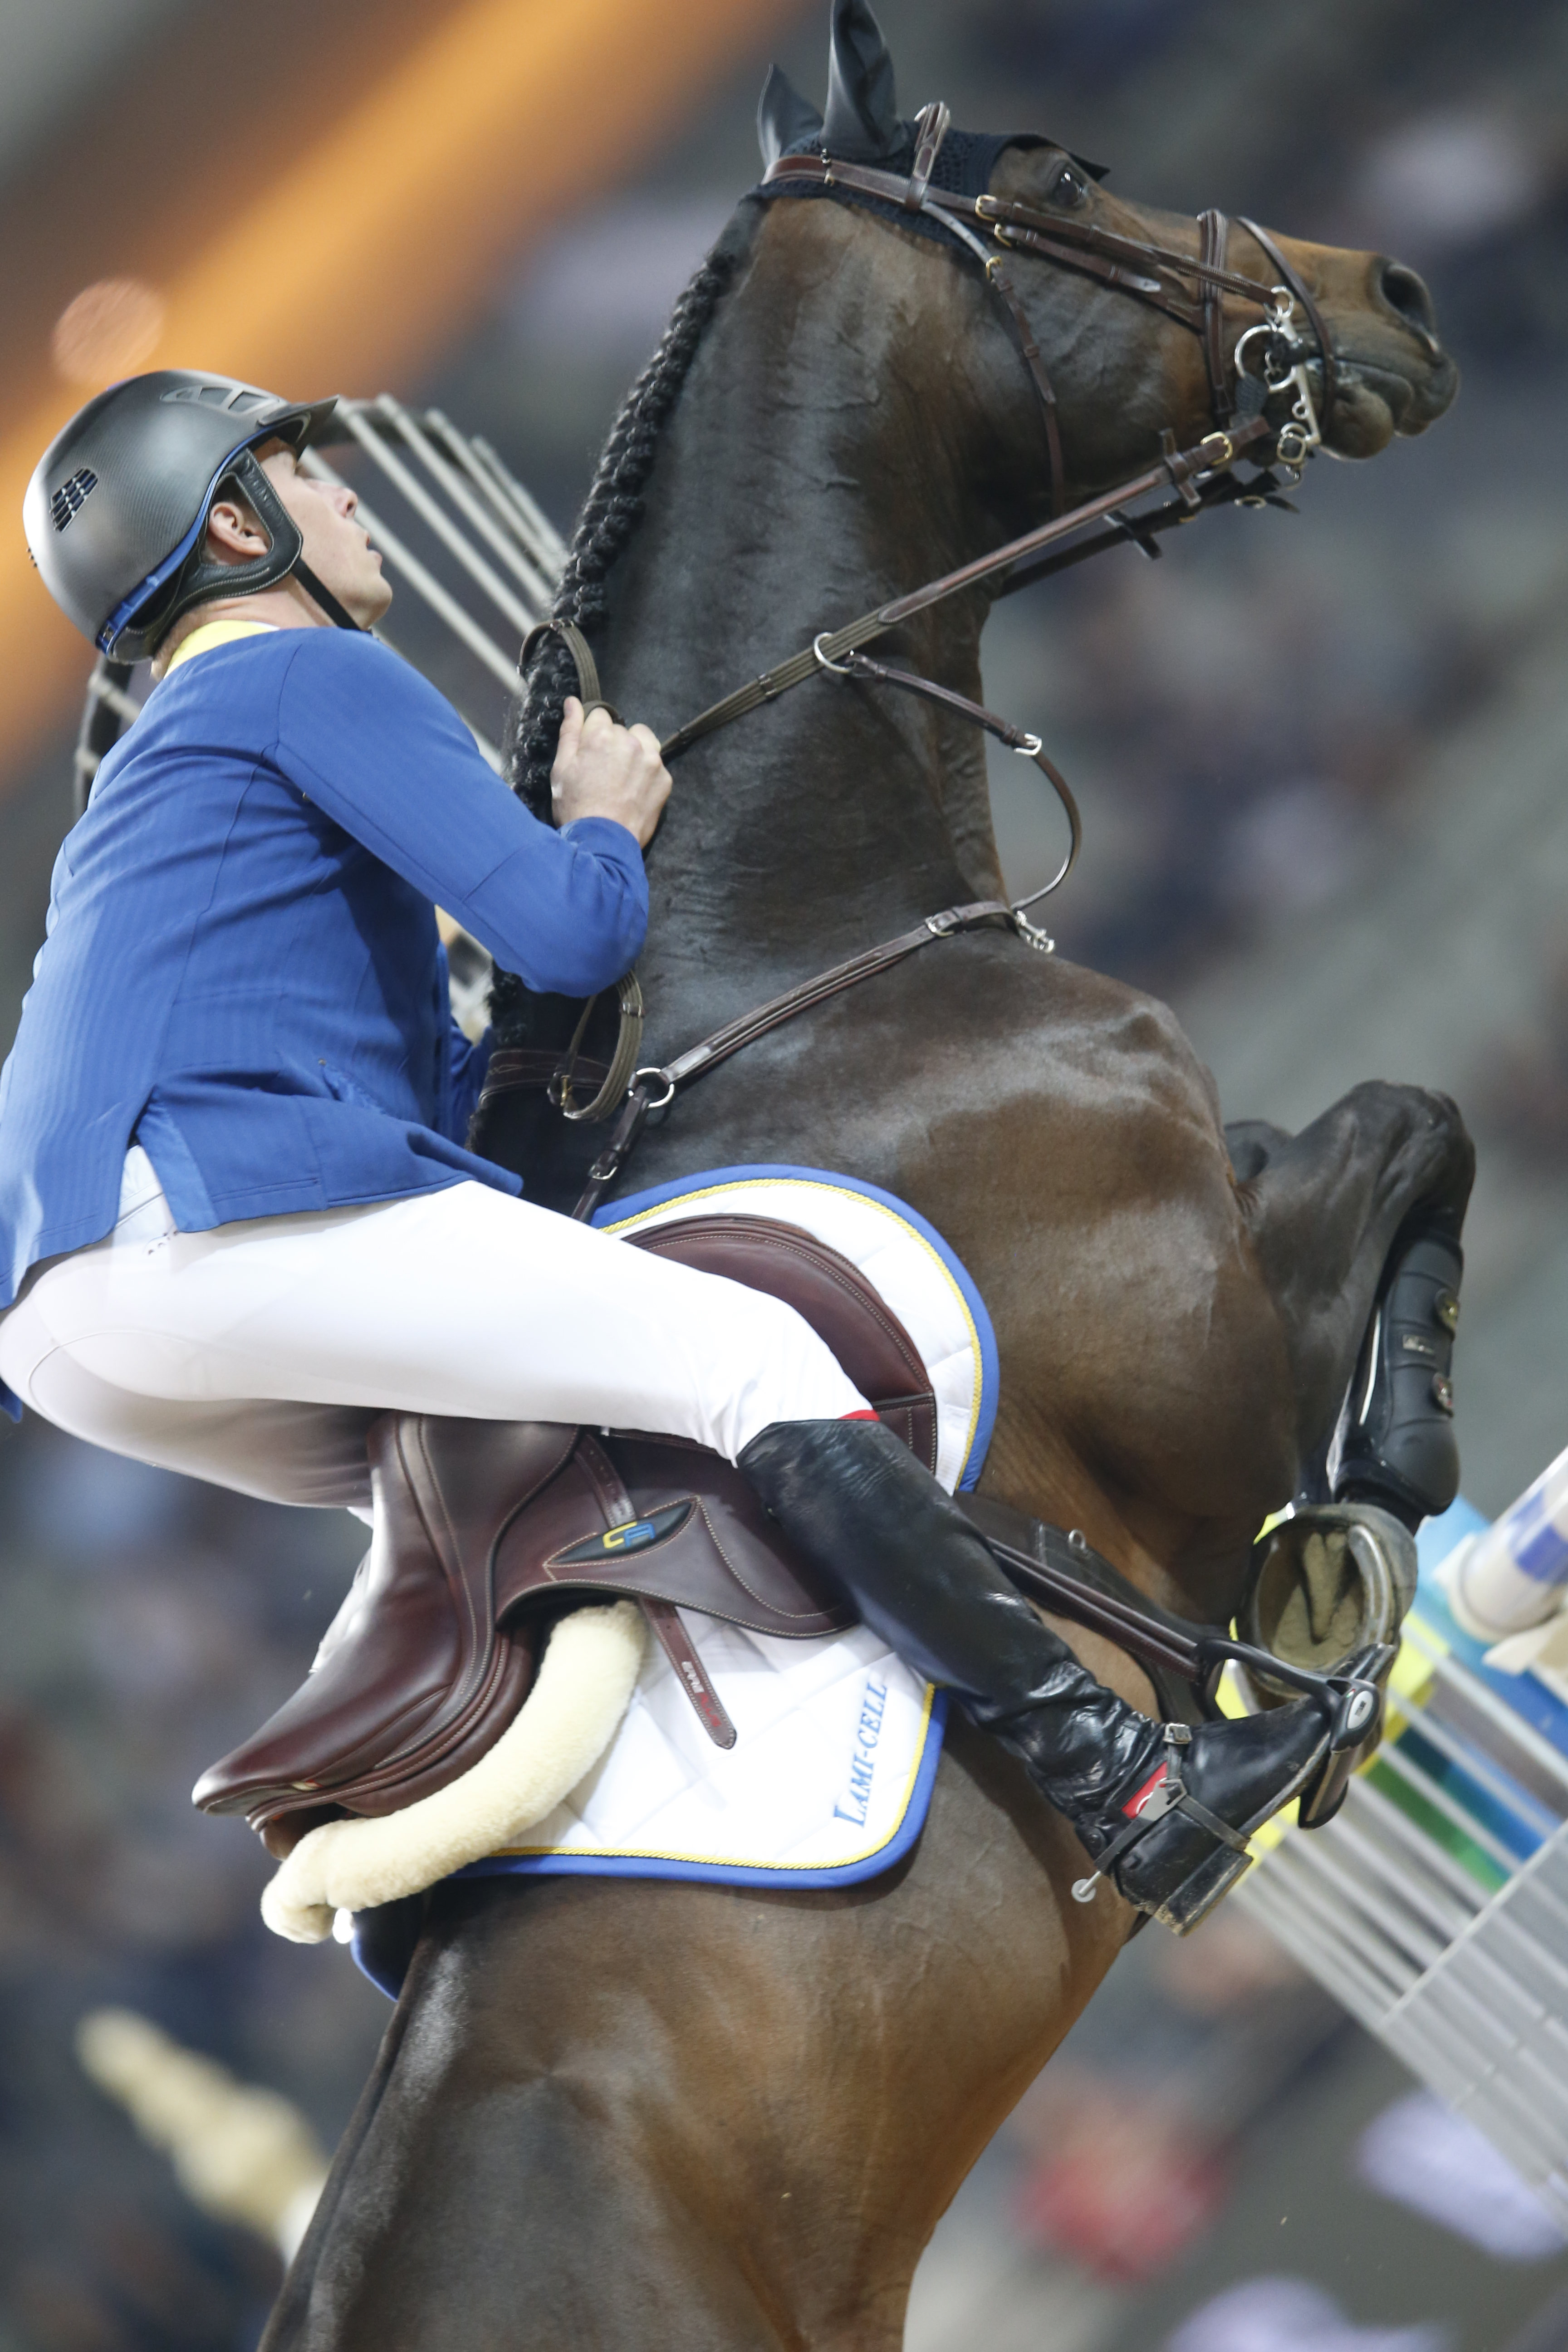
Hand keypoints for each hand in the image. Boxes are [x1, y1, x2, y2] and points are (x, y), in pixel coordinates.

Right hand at [551, 697, 670, 848]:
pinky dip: (647, 773)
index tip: (589, 753)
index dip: (592, 734)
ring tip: (622, 777)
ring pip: (643, 741)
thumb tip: (572, 702)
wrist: (603, 843)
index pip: (599, 715)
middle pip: (621, 730)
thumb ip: (569, 731)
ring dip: (634, 751)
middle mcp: (630, 742)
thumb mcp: (562, 768)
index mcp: (601, 736)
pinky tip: (634, 791)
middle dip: (613, 744)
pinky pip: (656, 764)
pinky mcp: (665, 779)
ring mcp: (651, 760)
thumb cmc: (576, 807)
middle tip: (603, 772)